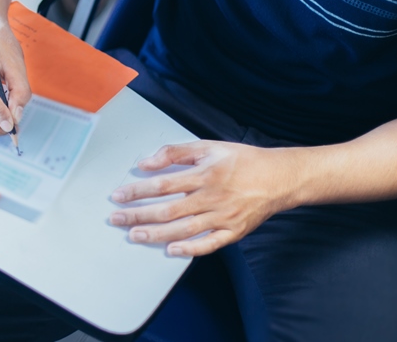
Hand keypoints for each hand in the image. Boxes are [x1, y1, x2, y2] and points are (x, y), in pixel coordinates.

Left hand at [109, 141, 299, 255]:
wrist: (280, 178)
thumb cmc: (242, 160)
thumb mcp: (208, 146)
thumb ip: (176, 152)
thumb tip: (147, 163)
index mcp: (204, 174)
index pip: (162, 185)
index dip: (137, 191)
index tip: (118, 195)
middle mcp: (212, 197)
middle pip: (168, 210)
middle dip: (138, 215)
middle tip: (117, 219)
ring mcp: (223, 217)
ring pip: (184, 229)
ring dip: (156, 234)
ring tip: (134, 235)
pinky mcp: (234, 232)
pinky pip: (209, 244)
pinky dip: (190, 248)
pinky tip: (171, 250)